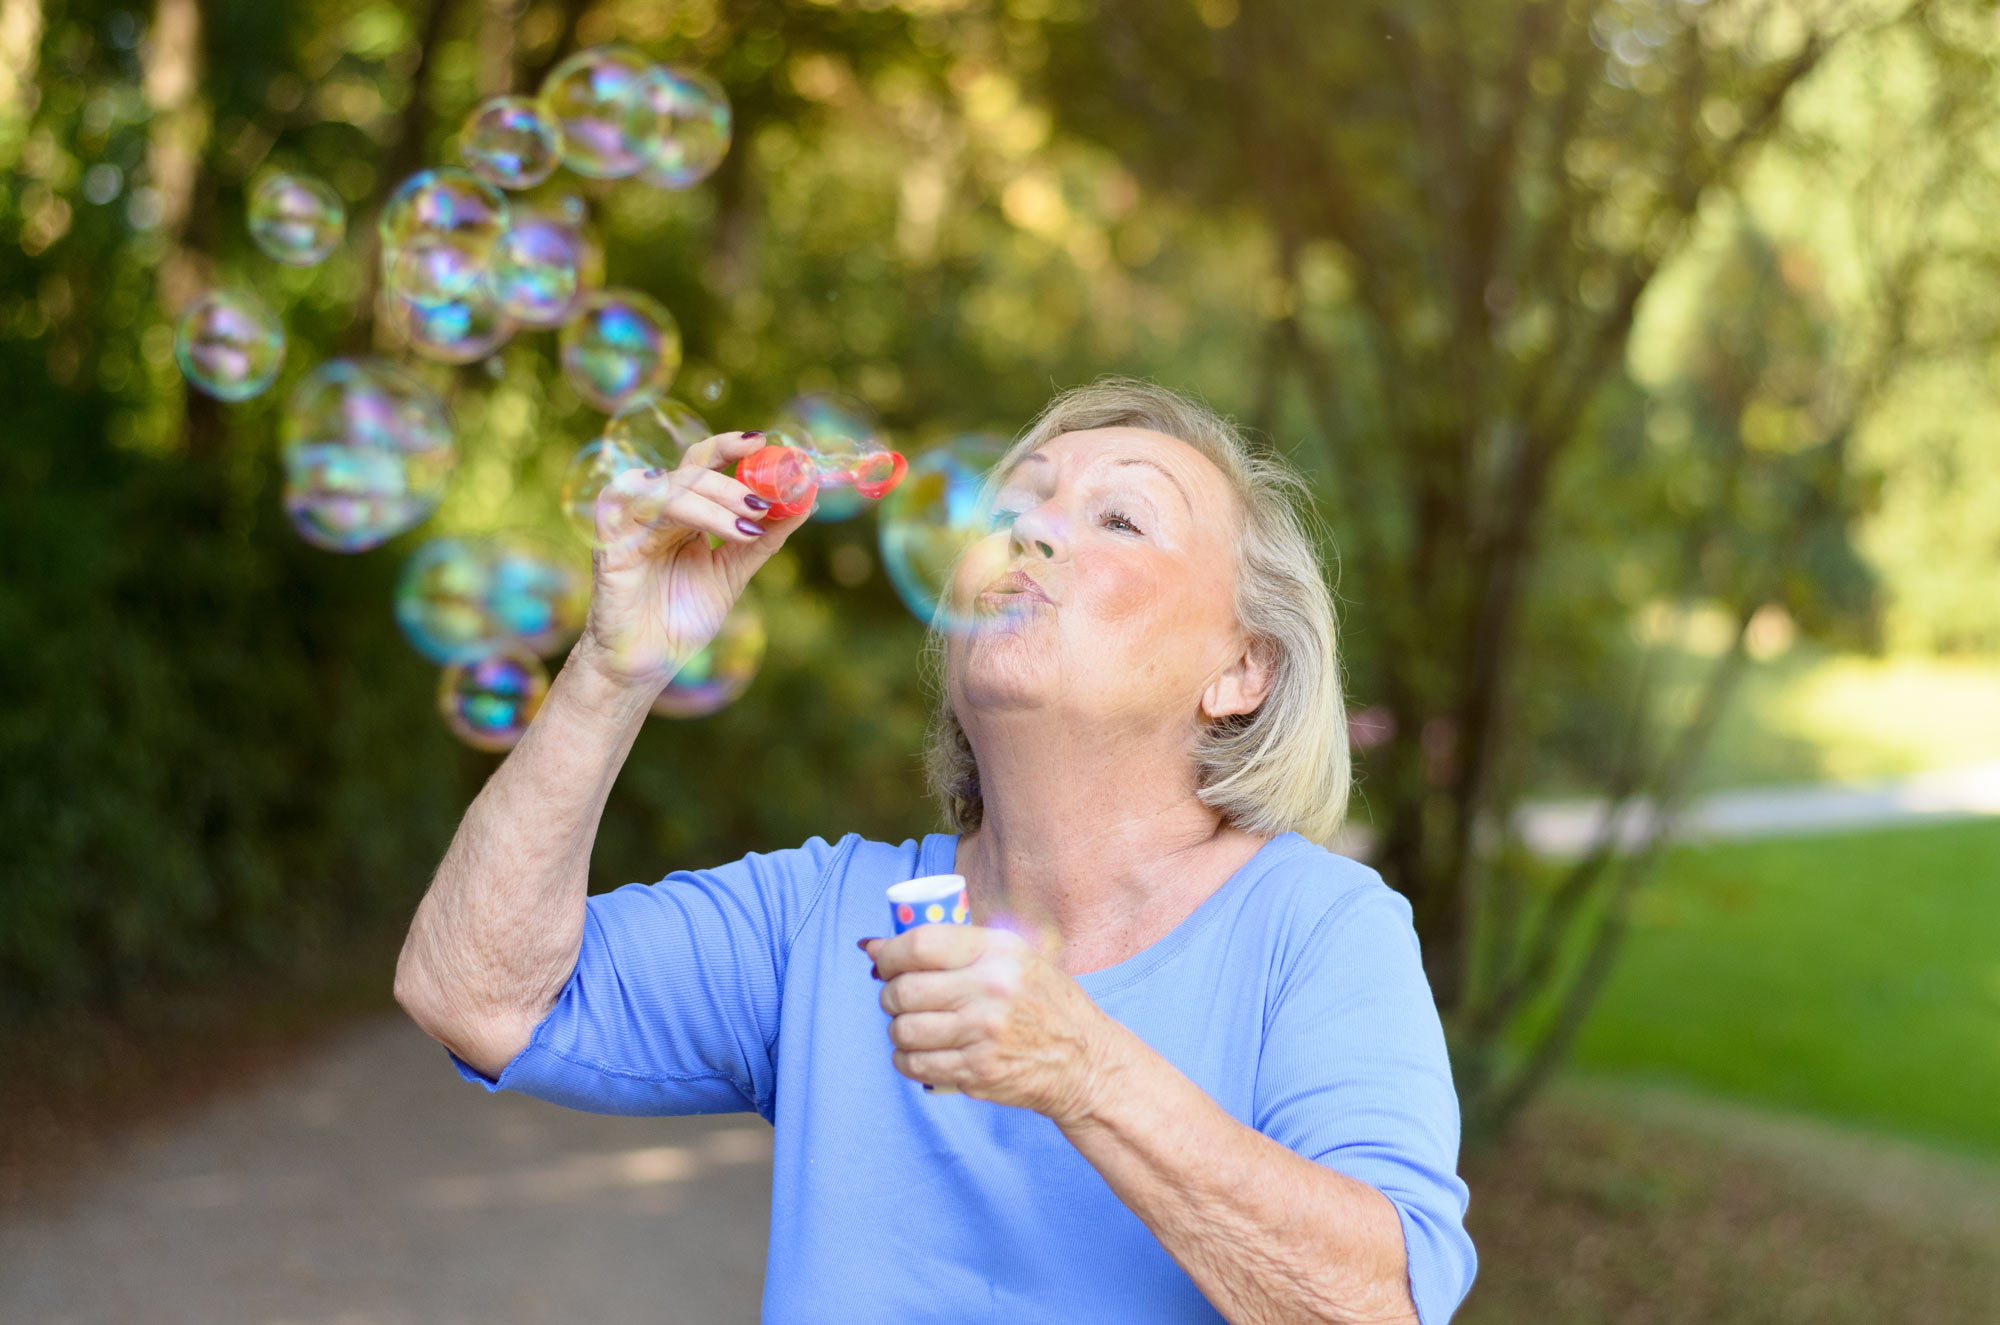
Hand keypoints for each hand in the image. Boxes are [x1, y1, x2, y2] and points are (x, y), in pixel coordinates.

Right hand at [576, 431, 808, 689]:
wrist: (645, 664)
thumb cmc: (681, 620)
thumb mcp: (733, 573)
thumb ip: (765, 538)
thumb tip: (806, 501)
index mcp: (683, 511)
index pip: (704, 463)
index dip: (731, 446)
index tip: (765, 442)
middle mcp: (655, 509)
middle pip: (692, 470)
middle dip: (733, 482)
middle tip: (763, 504)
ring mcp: (631, 521)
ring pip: (672, 488)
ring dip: (713, 501)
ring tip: (745, 526)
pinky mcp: (609, 539)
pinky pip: (634, 506)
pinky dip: (674, 511)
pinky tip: (699, 534)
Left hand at [862, 925, 1119, 1124]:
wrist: (1084, 1061)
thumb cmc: (1044, 1003)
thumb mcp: (1015, 957)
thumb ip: (954, 946)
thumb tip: (874, 946)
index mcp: (999, 952)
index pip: (921, 944)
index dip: (890, 953)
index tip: (884, 961)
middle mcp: (991, 989)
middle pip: (905, 990)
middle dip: (890, 995)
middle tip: (898, 998)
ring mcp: (983, 1034)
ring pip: (903, 1030)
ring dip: (898, 1029)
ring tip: (912, 1026)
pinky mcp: (977, 1072)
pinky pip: (915, 1064)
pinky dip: (906, 1059)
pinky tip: (921, 1052)